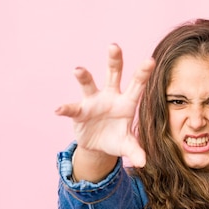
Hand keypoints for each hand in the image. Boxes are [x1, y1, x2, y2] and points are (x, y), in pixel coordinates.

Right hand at [55, 44, 154, 167]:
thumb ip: (136, 151)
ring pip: (89, 84)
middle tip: (114, 46)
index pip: (137, 86)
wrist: (99, 146)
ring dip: (84, 77)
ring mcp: (93, 102)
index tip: (150, 60)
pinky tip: (58, 110)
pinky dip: (65, 109)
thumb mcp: (127, 146)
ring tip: (78, 70)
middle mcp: (110, 97)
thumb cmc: (117, 140)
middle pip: (113, 75)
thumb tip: (143, 162)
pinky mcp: (79, 112)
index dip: (143, 73)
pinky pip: (71, 109)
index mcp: (127, 103)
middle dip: (114, 60)